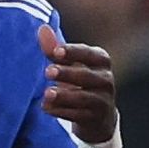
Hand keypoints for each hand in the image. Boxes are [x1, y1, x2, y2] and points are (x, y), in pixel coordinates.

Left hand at [38, 23, 117, 143]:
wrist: (98, 116)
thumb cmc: (80, 82)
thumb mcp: (70, 64)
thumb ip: (55, 49)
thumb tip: (42, 28)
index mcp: (101, 61)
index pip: (88, 54)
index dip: (72, 52)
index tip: (56, 52)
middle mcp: (106, 79)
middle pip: (86, 76)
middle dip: (66, 73)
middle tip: (48, 71)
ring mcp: (103, 100)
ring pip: (84, 98)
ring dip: (63, 95)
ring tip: (46, 93)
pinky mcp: (96, 119)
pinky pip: (79, 115)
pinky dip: (61, 112)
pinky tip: (46, 108)